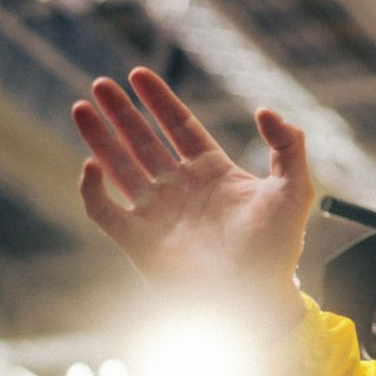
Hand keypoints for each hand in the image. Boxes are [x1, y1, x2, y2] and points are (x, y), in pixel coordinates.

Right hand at [72, 67, 312, 337]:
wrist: (256, 301)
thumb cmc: (277, 250)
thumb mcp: (294, 189)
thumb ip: (288, 145)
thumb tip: (265, 109)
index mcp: (213, 172)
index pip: (179, 126)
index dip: (159, 100)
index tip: (138, 74)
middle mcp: (180, 188)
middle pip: (143, 140)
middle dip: (122, 112)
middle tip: (102, 84)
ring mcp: (157, 214)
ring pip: (120, 167)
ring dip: (100, 138)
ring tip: (81, 107)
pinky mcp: (138, 242)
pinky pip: (106, 211)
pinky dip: (93, 190)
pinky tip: (90, 164)